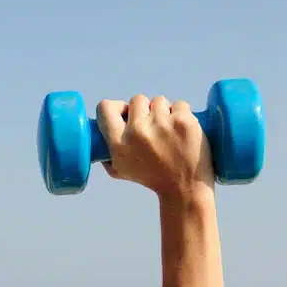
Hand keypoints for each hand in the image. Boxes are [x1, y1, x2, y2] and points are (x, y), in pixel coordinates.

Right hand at [97, 95, 215, 200]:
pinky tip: (181, 130)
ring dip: (164, 112)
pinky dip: (182, 114)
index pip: (106, 107)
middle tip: (152, 127)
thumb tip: (102, 133)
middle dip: (145, 110)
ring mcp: (162, 124)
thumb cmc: (151, 178)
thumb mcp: (120, 170)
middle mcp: (137, 131)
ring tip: (168, 130)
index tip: (126, 114)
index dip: (117, 107)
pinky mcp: (184, 121)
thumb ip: (107, 151)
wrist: (184, 187)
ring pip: (159, 101)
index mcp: (119, 143)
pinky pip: (180, 104)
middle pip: (137, 100)